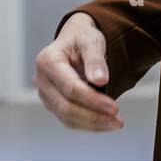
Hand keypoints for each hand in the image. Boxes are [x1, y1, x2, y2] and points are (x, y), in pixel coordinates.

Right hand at [34, 13, 123, 131]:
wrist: (75, 38)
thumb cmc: (82, 37)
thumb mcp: (91, 40)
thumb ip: (95, 59)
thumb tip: (100, 81)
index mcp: (48, 60)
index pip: (70, 88)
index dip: (93, 100)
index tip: (114, 107)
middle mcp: (42, 79)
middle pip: (66, 107)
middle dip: (94, 116)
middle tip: (118, 120)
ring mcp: (45, 93)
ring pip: (66, 117)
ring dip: (92, 123)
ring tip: (115, 123)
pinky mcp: (52, 103)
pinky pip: (68, 119)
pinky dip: (88, 123)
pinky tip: (105, 122)